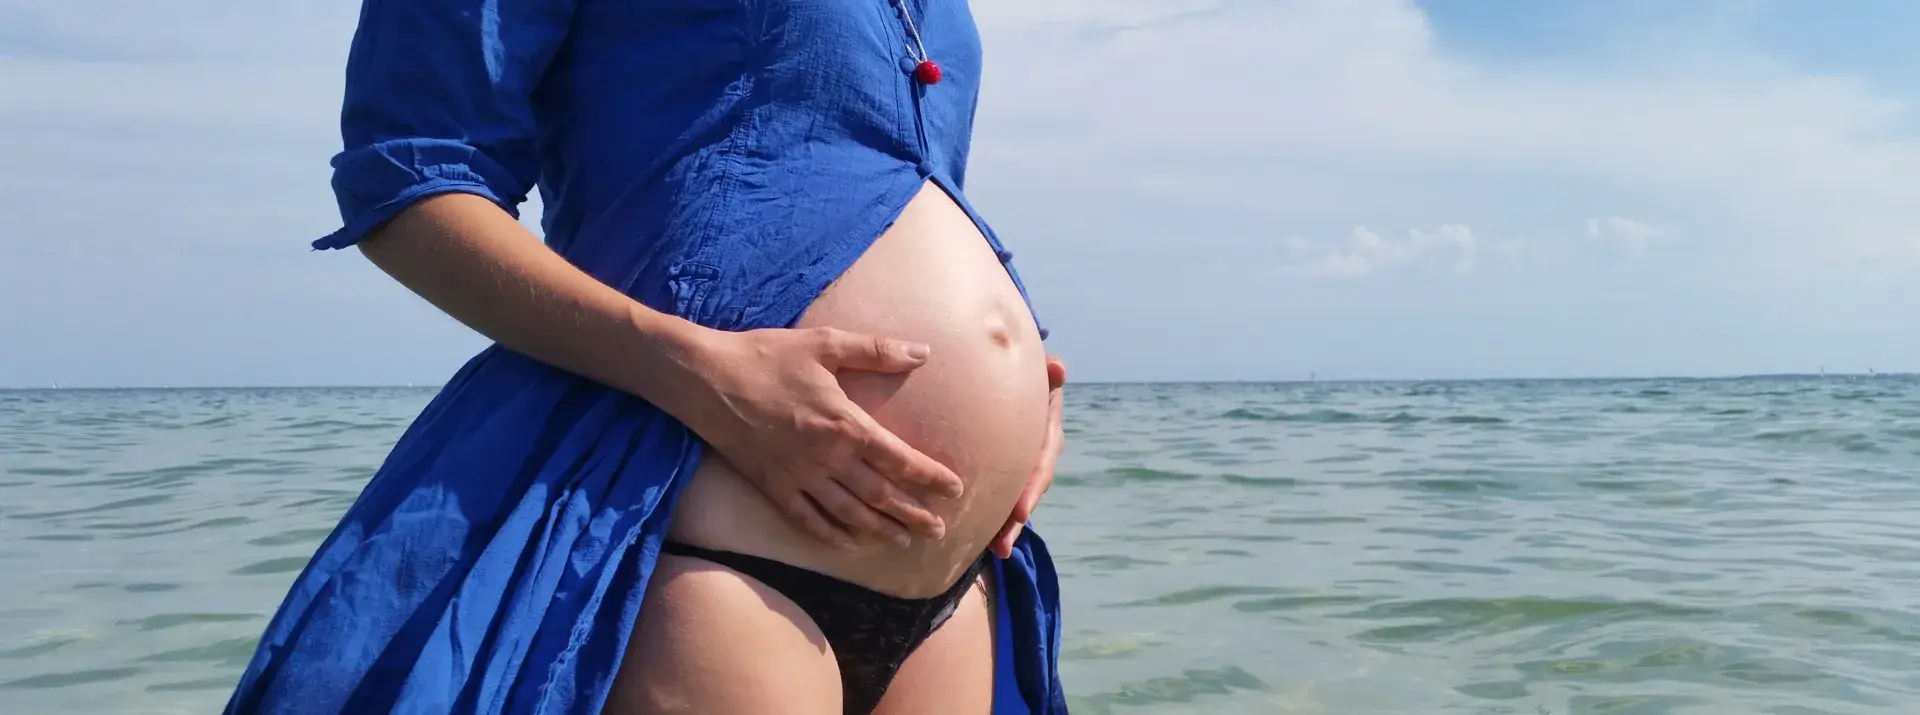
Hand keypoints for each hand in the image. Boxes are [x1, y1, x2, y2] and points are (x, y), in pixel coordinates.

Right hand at [678, 326, 965, 548]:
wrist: (705, 378)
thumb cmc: (767, 356)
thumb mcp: (825, 344)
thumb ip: (876, 351)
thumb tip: (923, 352)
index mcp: (845, 424)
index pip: (900, 459)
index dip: (930, 477)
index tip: (955, 489)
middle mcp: (827, 458)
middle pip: (880, 495)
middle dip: (913, 514)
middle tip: (938, 529)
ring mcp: (798, 477)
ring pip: (848, 514)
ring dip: (879, 530)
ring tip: (902, 541)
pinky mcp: (772, 487)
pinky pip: (807, 521)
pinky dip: (831, 537)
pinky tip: (849, 545)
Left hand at [989, 355, 1066, 558]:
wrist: (1022, 387)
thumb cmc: (1030, 377)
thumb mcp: (1042, 375)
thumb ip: (1049, 373)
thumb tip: (1058, 367)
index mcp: (1049, 436)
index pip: (1042, 464)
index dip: (1032, 489)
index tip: (1020, 512)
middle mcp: (1041, 456)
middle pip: (1030, 492)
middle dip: (1017, 519)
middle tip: (1003, 543)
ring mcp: (1027, 468)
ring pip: (1019, 500)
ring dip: (1008, 528)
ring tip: (996, 551)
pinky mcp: (1012, 473)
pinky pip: (1005, 497)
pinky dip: (997, 518)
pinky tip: (984, 542)